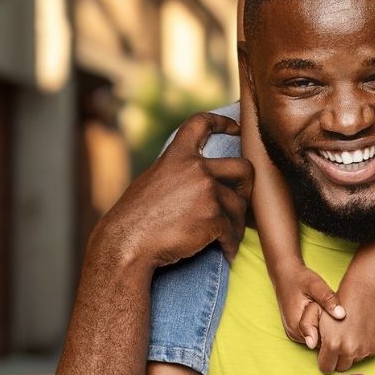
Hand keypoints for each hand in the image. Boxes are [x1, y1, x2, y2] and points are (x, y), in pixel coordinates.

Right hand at [92, 113, 253, 270]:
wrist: (128, 244)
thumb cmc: (135, 219)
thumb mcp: (152, 181)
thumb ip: (177, 172)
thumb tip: (198, 174)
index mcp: (177, 156)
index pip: (201, 124)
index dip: (222, 122)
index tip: (237, 127)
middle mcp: (196, 169)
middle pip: (243, 168)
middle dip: (247, 186)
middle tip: (241, 200)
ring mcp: (207, 192)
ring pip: (240, 206)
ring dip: (236, 224)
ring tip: (227, 238)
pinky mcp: (214, 218)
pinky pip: (233, 231)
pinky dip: (231, 244)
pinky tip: (226, 252)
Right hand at [275, 263, 345, 348]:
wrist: (285, 275)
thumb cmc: (300, 279)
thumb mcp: (315, 285)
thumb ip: (328, 299)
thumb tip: (342, 315)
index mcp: (296, 325)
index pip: (322, 342)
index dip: (335, 332)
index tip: (340, 318)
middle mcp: (294, 333)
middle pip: (320, 342)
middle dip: (331, 332)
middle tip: (336, 313)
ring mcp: (294, 333)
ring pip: (318, 339)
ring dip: (326, 330)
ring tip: (329, 313)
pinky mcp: (297, 330)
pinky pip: (314, 334)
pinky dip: (321, 327)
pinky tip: (325, 316)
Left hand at [315, 277, 374, 374]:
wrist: (363, 292)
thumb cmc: (338, 300)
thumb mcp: (315, 311)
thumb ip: (307, 328)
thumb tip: (311, 346)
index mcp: (332, 344)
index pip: (326, 368)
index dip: (325, 361)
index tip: (327, 353)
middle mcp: (349, 350)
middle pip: (342, 367)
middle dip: (338, 358)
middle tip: (339, 342)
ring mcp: (365, 350)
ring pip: (355, 360)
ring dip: (352, 352)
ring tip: (351, 334)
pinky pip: (368, 354)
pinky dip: (365, 347)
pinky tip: (361, 332)